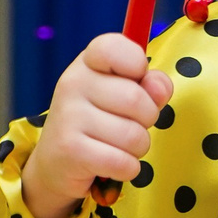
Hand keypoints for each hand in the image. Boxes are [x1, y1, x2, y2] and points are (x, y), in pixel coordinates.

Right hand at [21, 34, 172, 217]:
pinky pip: (123, 162)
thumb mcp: (127, 97)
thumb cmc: (101, 123)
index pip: (113, 48)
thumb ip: (151, 86)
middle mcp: (72, 84)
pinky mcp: (70, 150)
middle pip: (137, 100)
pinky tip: (110, 164)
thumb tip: (159, 87)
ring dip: (137, 148)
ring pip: (134, 136)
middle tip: (128, 124)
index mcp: (88, 64)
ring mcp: (67, 116)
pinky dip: (127, 169)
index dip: (136, 64)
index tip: (134, 78)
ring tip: (117, 146)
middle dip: (147, 120)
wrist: (58, 164)